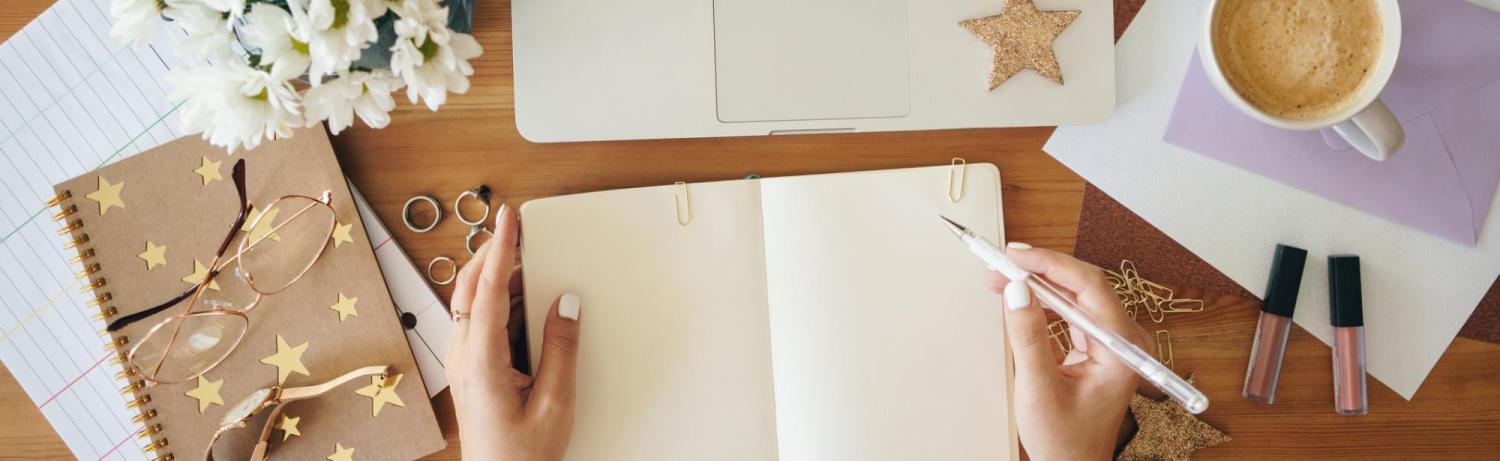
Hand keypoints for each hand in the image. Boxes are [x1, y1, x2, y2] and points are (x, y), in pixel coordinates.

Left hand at [446, 205, 582, 460]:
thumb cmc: (522, 457)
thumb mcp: (555, 404)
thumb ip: (562, 351)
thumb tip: (566, 304)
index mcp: (481, 363)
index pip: (487, 290)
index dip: (501, 248)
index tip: (509, 218)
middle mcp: (464, 358)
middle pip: (469, 289)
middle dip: (492, 251)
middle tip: (514, 225)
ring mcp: (462, 364)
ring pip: (469, 303)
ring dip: (492, 274)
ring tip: (520, 253)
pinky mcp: (469, 371)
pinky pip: (476, 321)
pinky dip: (493, 298)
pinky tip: (516, 296)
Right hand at [986, 243, 1150, 460]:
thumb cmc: (1064, 442)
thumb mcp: (1039, 390)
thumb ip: (1028, 337)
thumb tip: (1016, 290)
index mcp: (1122, 350)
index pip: (1091, 287)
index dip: (1050, 265)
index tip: (1015, 256)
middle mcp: (1124, 340)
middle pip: (1084, 284)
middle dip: (1040, 270)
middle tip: (1000, 262)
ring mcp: (1112, 342)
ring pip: (1076, 294)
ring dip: (1038, 283)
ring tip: (1000, 278)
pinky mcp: (1097, 345)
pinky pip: (1071, 310)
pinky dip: (1043, 300)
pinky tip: (1019, 296)